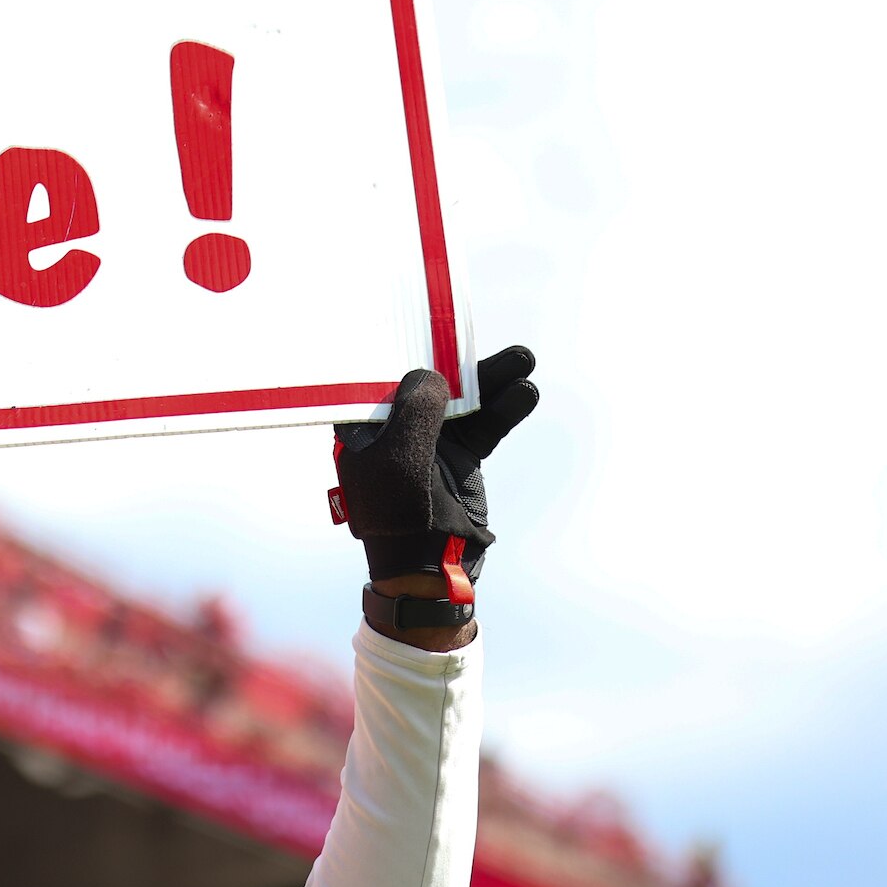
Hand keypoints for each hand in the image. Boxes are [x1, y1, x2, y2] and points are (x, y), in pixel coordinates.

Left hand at [332, 347, 539, 643]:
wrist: (431, 569)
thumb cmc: (401, 515)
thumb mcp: (400, 458)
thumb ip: (415, 411)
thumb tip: (430, 373)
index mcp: (361, 431)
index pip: (374, 377)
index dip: (395, 347)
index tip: (418, 317)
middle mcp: (393, 431)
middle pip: (427, 381)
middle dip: (456, 359)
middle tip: (477, 334)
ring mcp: (429, 442)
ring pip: (462, 400)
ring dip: (491, 380)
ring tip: (523, 359)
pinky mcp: (461, 457)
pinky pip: (485, 424)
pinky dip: (504, 408)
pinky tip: (524, 391)